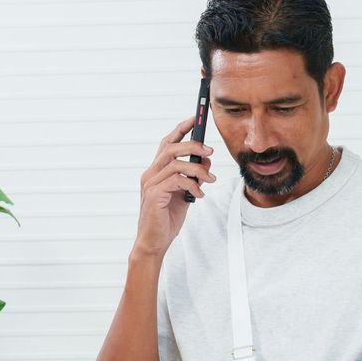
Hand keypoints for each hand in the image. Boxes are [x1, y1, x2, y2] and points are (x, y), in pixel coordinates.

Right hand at [133, 118, 217, 259]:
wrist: (154, 241)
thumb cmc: (167, 218)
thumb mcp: (186, 194)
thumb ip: (194, 177)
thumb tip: (207, 160)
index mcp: (156, 171)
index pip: (167, 143)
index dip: (180, 129)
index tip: (195, 119)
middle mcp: (150, 173)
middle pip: (171, 148)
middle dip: (194, 145)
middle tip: (211, 151)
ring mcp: (150, 183)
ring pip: (176, 163)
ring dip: (198, 169)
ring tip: (210, 179)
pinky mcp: (154, 195)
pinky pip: (176, 180)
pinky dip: (192, 185)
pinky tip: (199, 195)